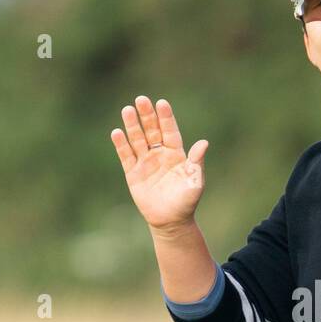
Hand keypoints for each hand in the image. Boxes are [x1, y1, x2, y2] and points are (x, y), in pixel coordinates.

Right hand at [110, 95, 209, 232]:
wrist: (171, 221)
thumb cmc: (186, 201)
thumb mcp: (195, 181)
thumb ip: (196, 162)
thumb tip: (203, 143)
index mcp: (176, 154)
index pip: (170, 131)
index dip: (166, 118)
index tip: (161, 103)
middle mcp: (160, 154)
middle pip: (152, 130)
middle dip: (147, 115)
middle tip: (141, 99)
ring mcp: (145, 162)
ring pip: (138, 140)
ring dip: (132, 125)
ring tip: (127, 110)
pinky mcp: (133, 173)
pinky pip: (126, 156)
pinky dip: (121, 145)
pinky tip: (117, 132)